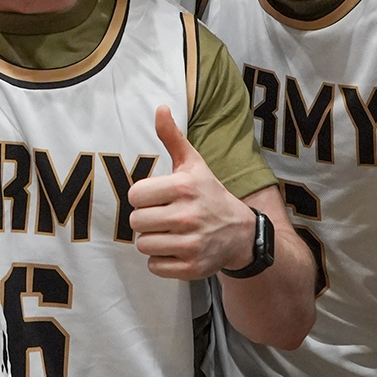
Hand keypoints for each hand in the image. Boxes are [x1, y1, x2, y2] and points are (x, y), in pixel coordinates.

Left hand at [126, 107, 254, 278]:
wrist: (241, 233)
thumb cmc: (209, 194)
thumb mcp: (194, 164)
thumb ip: (172, 137)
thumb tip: (159, 108)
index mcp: (183, 187)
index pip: (135, 195)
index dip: (142, 197)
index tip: (156, 197)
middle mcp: (187, 216)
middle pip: (136, 222)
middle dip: (146, 219)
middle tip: (163, 216)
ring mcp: (191, 244)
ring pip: (143, 245)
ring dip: (152, 240)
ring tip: (170, 232)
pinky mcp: (192, 267)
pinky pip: (154, 266)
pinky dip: (161, 260)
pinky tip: (176, 249)